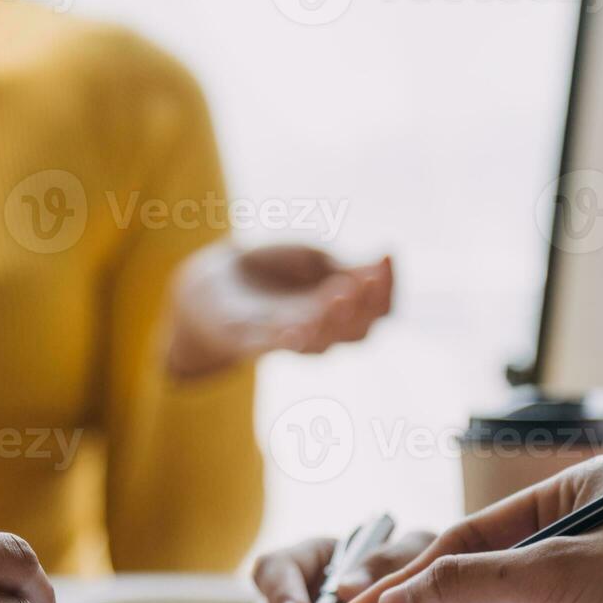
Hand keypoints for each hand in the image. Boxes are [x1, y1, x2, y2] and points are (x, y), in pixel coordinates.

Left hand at [167, 241, 393, 378]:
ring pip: (320, 342)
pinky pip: (273, 346)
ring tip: (340, 295)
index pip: (377, 309)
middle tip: (365, 279)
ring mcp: (287, 339)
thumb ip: (344, 267)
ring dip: (332, 321)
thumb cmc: (273, 271)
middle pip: (356, 332)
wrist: (216, 281)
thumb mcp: (314, 260)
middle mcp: (321, 331)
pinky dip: (288, 340)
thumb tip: (384, 260)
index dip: (386, 286)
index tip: (385, 256)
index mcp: (342, 311)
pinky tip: (300, 329)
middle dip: (365, 306)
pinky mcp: (249, 342)